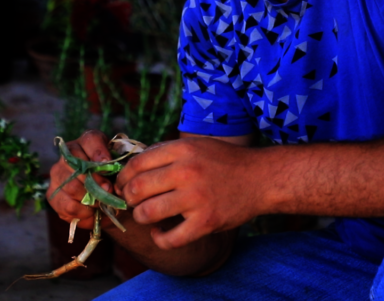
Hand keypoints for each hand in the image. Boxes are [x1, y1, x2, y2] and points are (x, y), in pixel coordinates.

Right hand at [47, 129, 113, 228]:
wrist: (105, 198)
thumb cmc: (113, 180)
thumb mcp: (119, 170)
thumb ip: (116, 171)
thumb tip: (107, 185)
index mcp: (87, 143)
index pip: (91, 140)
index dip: (99, 152)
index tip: (108, 165)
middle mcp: (67, 156)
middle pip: (78, 166)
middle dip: (96, 182)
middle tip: (108, 191)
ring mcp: (57, 175)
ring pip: (72, 187)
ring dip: (90, 199)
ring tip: (101, 203)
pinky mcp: (53, 195)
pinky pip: (67, 205)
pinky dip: (83, 212)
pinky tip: (91, 211)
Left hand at [114, 136, 259, 249]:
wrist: (261, 178)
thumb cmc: (224, 162)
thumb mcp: (195, 146)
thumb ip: (166, 153)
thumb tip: (130, 165)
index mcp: (182, 150)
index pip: (136, 164)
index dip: (122, 177)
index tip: (122, 186)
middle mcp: (187, 172)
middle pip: (136, 189)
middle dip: (128, 198)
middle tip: (131, 203)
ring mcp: (196, 198)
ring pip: (147, 213)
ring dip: (141, 217)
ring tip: (147, 216)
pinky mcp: (206, 222)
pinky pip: (170, 238)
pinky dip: (160, 238)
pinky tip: (160, 233)